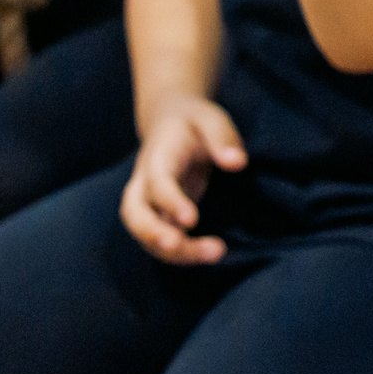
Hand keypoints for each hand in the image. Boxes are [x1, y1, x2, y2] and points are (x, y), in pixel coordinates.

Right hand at [119, 98, 246, 264]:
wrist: (171, 123)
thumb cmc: (194, 122)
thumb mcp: (211, 119)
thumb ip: (223, 138)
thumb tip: (237, 163)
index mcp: (157, 156)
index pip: (156, 182)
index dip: (170, 201)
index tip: (191, 219)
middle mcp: (144, 183)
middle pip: (135, 214)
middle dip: (152, 234)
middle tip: (177, 247)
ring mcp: (149, 203)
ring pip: (146, 234)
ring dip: (174, 251)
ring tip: (215, 253)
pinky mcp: (159, 216)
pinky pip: (162, 241)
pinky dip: (181, 254)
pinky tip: (210, 254)